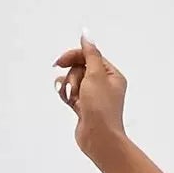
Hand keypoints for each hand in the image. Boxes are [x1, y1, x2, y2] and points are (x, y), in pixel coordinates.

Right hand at [53, 33, 126, 154]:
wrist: (99, 138)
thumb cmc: (101, 109)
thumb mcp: (96, 75)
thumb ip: (90, 53)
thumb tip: (86, 34)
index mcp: (112, 76)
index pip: (89, 56)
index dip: (74, 57)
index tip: (60, 62)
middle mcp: (104, 85)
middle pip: (79, 68)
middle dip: (73, 76)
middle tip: (76, 88)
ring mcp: (93, 97)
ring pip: (72, 81)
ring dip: (69, 87)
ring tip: (75, 100)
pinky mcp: (83, 107)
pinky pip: (70, 93)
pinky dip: (67, 96)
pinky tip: (69, 101)